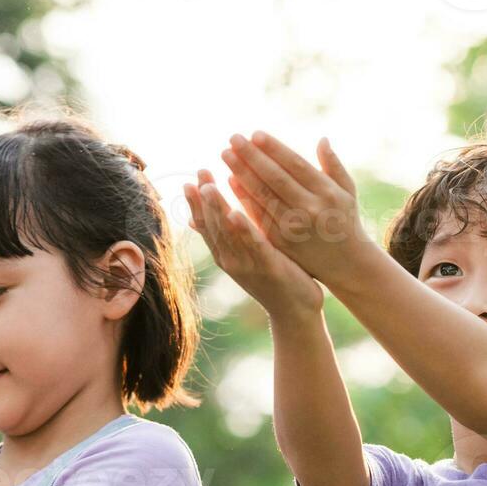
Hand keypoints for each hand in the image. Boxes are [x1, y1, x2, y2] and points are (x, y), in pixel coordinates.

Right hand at [184, 168, 323, 318]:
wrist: (295, 313)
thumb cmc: (274, 280)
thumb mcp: (246, 256)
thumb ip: (227, 236)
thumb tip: (196, 219)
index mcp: (226, 255)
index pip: (206, 225)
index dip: (197, 203)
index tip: (191, 180)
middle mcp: (231, 260)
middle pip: (212, 226)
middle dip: (204, 200)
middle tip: (200, 172)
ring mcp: (247, 265)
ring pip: (228, 234)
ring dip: (217, 210)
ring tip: (209, 186)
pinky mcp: (268, 268)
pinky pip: (254, 246)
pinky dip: (243, 231)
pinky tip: (235, 213)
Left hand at [219, 132, 376, 284]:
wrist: (346, 263)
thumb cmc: (345, 219)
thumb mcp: (347, 191)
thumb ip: (334, 165)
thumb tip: (322, 139)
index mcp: (327, 192)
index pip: (295, 164)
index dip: (274, 148)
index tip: (255, 133)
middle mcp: (310, 208)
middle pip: (275, 178)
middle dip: (252, 156)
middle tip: (233, 138)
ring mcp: (295, 226)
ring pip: (263, 195)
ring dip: (242, 173)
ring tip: (226, 154)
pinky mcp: (281, 241)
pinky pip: (259, 215)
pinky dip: (244, 197)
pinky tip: (231, 181)